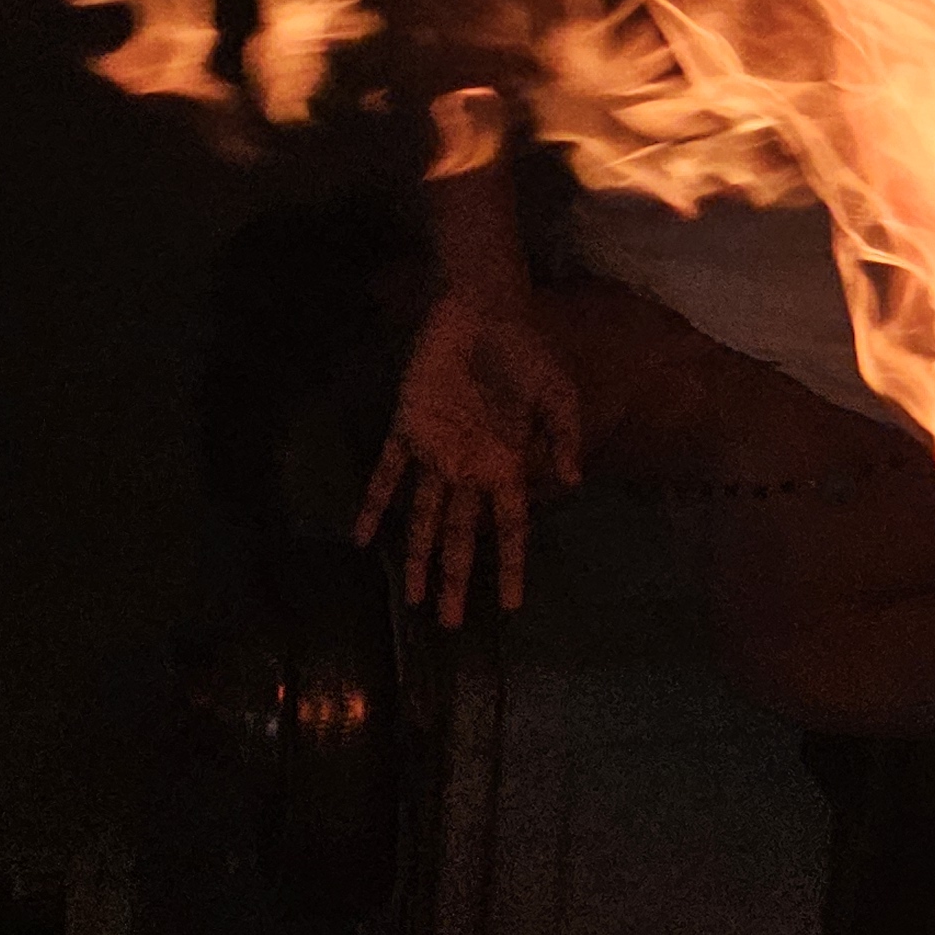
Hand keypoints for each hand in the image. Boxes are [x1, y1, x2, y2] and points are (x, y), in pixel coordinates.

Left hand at [357, 284, 582, 625]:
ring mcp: (436, 452)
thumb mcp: (558, 392)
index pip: (511, 528)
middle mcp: (470, 469)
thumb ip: (565, 435)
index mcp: (508, 464)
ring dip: (417, 556)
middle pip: (462, 536)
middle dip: (457, 579)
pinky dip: (373, 504)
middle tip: (449, 623)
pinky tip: (361, 537)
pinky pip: (386, 473)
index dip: (511, 567)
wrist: (483, 311)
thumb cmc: (526, 352)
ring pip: (424, 517)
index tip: (511, 606)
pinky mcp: (406, 429)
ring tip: (412, 598)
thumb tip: (573, 482)